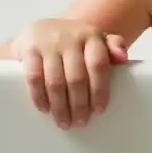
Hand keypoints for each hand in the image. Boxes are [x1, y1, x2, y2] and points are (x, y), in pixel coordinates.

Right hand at [10, 20, 128, 128]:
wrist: (40, 30)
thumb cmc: (73, 42)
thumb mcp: (96, 41)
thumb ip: (113, 46)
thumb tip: (123, 57)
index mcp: (91, 36)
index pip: (98, 64)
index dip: (99, 90)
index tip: (99, 110)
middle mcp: (69, 37)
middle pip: (76, 77)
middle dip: (80, 104)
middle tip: (80, 122)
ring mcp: (48, 43)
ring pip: (55, 81)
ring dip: (60, 106)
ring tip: (64, 122)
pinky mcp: (28, 49)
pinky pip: (34, 78)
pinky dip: (39, 97)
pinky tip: (45, 109)